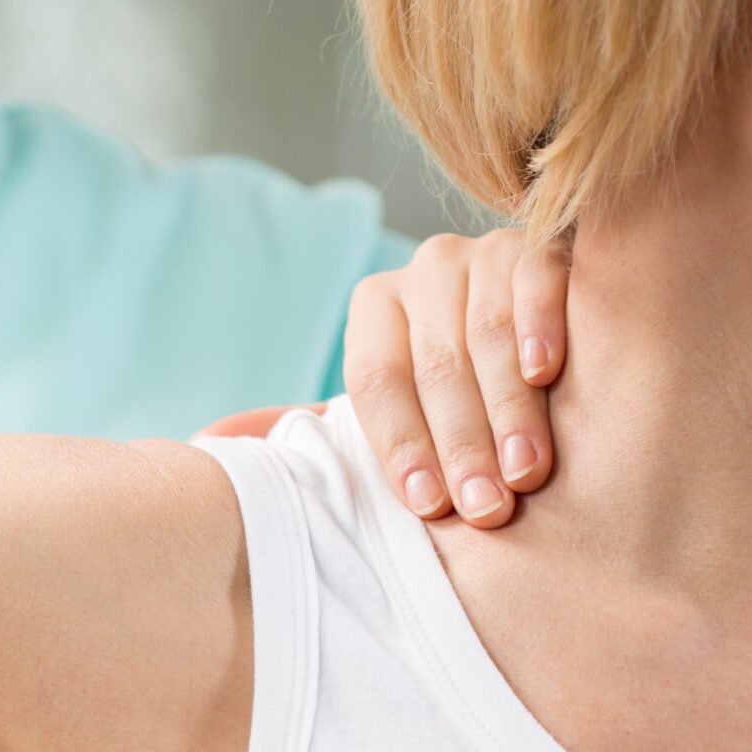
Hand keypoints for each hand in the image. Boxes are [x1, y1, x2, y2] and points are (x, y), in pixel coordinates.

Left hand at [198, 229, 571, 529]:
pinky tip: (545, 373)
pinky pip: (540, 279)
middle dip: (460, 445)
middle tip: (484, 509)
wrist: (532, 334)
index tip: (428, 508)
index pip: (376, 381)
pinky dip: (540, 326)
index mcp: (373, 310)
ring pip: (488, 334)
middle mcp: (423, 272)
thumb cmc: (447, 396)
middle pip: (434, 365)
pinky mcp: (544, 243)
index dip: (400, 446)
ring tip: (523, 474)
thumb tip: (207, 445)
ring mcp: (485, 253)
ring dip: (506, 410)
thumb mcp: (379, 410)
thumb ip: (304, 427)